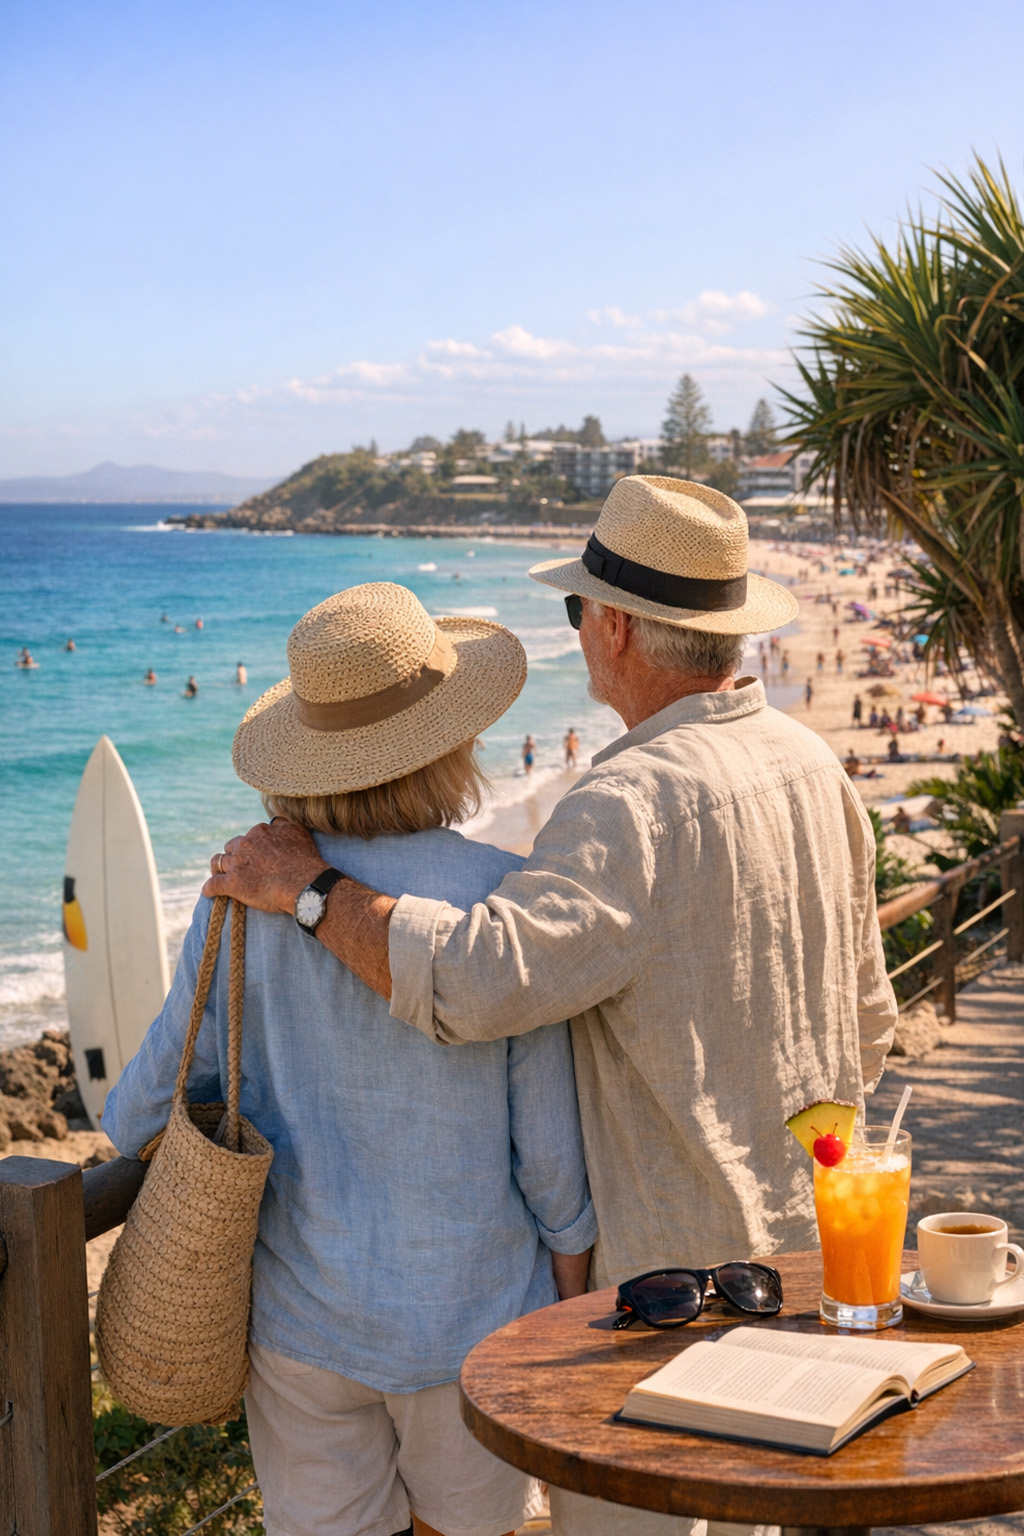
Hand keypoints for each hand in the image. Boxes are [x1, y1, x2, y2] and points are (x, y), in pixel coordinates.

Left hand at [203, 819, 327, 914]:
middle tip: (239, 866)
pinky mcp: (232, 884)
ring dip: (219, 868)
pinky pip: (212, 885)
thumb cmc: (304, 859)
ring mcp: (236, 864)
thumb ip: (282, 824)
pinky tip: (209, 891)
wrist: (304, 883)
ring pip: (218, 863)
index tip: (256, 856)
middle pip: (230, 848)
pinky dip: (210, 888)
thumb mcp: (297, 831)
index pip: (248, 837)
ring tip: (220, 875)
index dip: (251, 847)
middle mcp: (245, 845)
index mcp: (259, 832)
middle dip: (234, 855)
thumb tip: (274, 821)